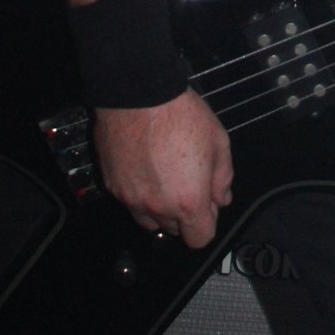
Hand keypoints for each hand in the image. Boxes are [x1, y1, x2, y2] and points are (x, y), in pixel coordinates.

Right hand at [92, 88, 232, 248]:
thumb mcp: (218, 141)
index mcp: (188, 202)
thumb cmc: (182, 115)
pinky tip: (144, 167)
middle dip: (184, 214)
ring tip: (163, 178)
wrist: (137, 95)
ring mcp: (130, 199)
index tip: (206, 204)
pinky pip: (129, 202)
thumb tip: (221, 199)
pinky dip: (139, 193)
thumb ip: (223, 177)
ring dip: (159, 209)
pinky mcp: (112, 187)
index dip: (206, 224)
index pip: (199, 239)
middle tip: (186, 183)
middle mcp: (157, 208)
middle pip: (174, 231)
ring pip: (149, 221)